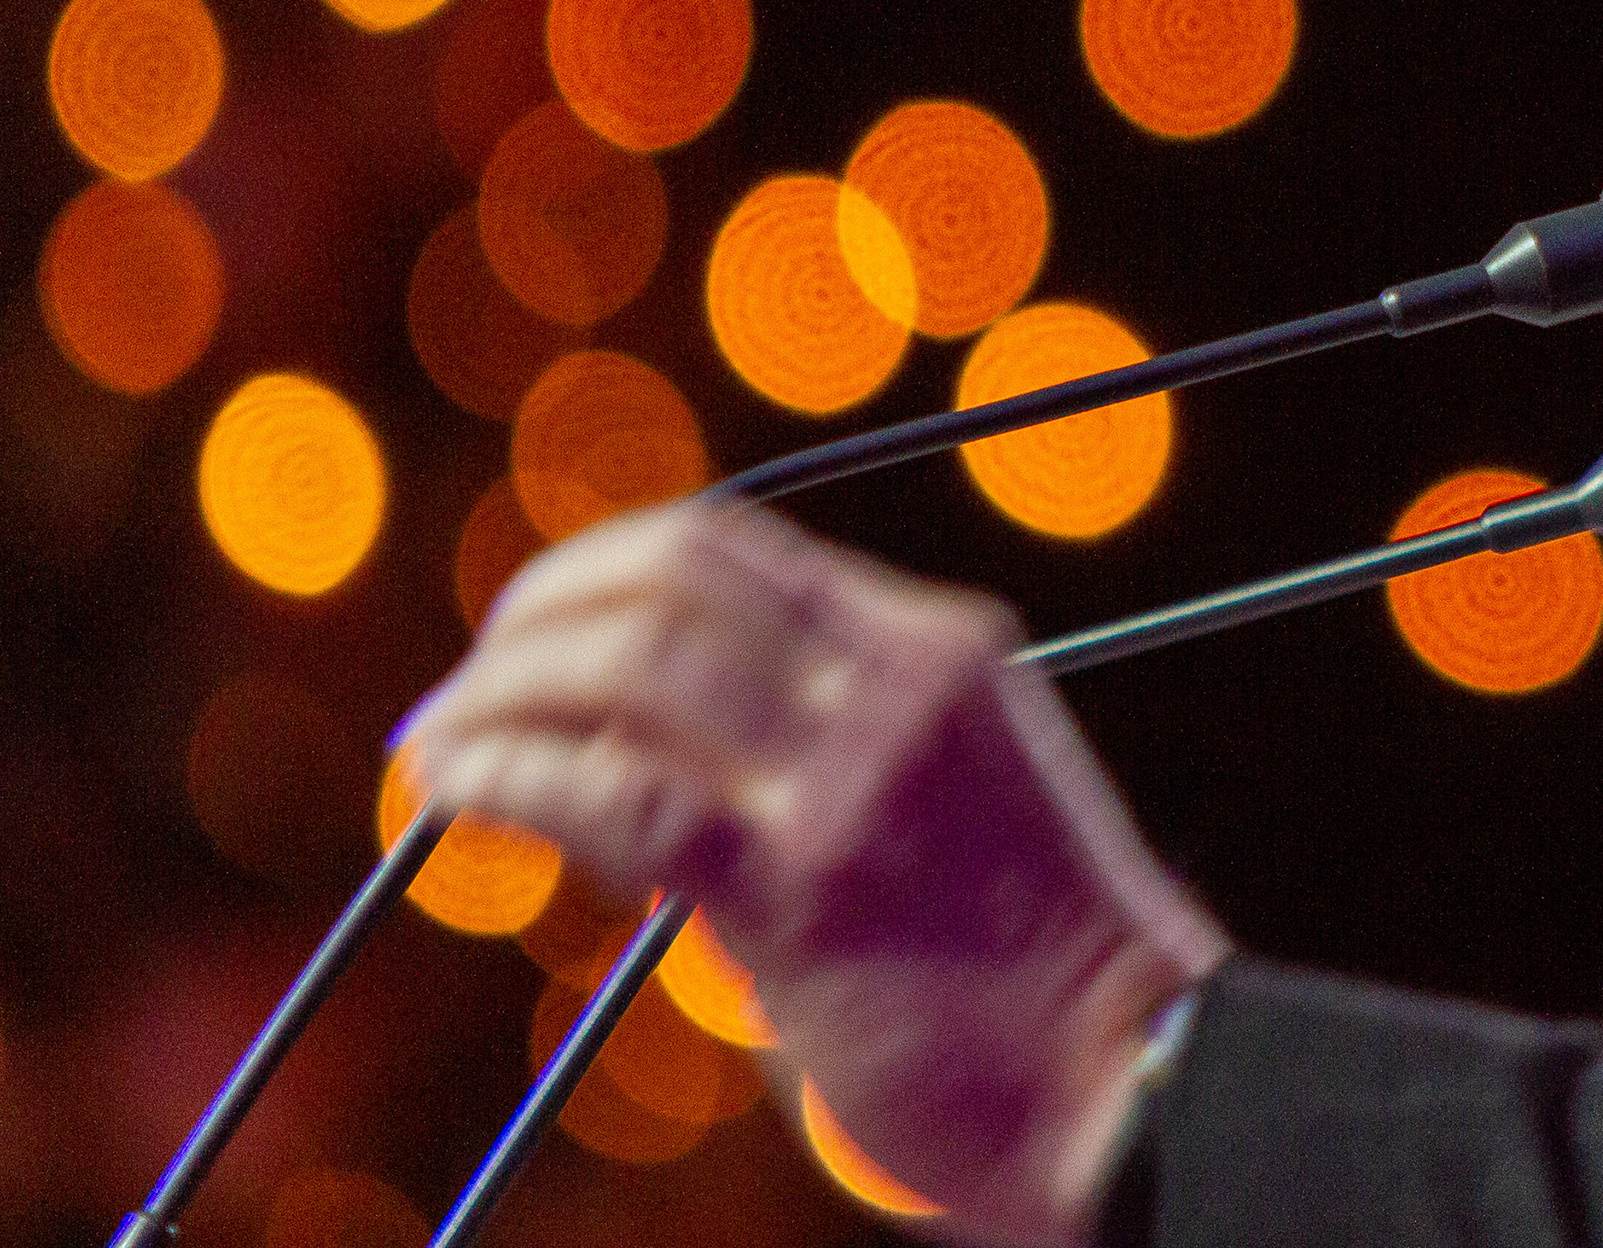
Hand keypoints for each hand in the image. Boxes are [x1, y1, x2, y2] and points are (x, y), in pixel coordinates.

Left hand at [395, 501, 1228, 1245]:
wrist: (1131, 1078)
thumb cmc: (1039, 980)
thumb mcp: (960, 804)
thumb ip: (834, 766)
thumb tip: (662, 795)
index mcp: (943, 648)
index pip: (736, 551)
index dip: (605, 573)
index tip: (535, 634)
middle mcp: (898, 680)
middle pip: (670, 573)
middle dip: (540, 612)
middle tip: (473, 684)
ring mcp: (852, 774)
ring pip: (626, 663)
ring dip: (504, 688)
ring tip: (442, 738)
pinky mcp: (801, 883)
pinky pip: (611, 791)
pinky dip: (509, 771)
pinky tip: (458, 782)